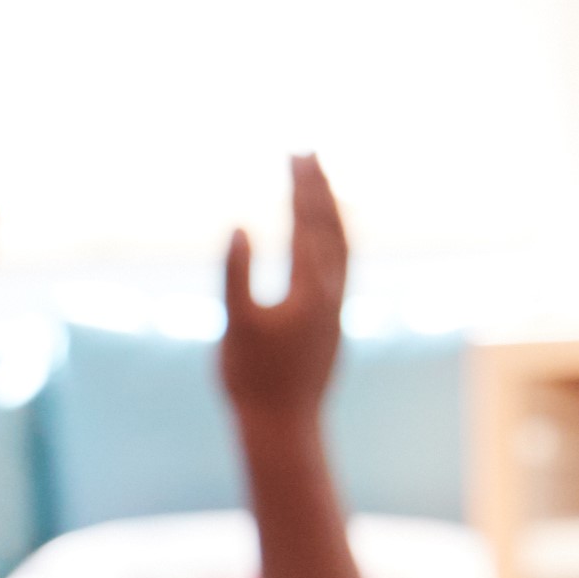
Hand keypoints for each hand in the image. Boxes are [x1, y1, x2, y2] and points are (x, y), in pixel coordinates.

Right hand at [218, 154, 348, 427]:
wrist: (284, 425)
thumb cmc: (251, 378)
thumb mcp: (235, 325)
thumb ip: (236, 274)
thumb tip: (240, 227)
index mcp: (309, 288)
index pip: (308, 222)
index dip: (301, 185)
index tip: (294, 153)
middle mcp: (332, 292)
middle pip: (332, 225)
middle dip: (320, 187)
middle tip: (307, 152)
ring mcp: (336, 307)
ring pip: (342, 244)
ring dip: (331, 209)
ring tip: (319, 183)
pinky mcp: (333, 321)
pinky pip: (341, 265)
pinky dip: (334, 237)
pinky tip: (323, 235)